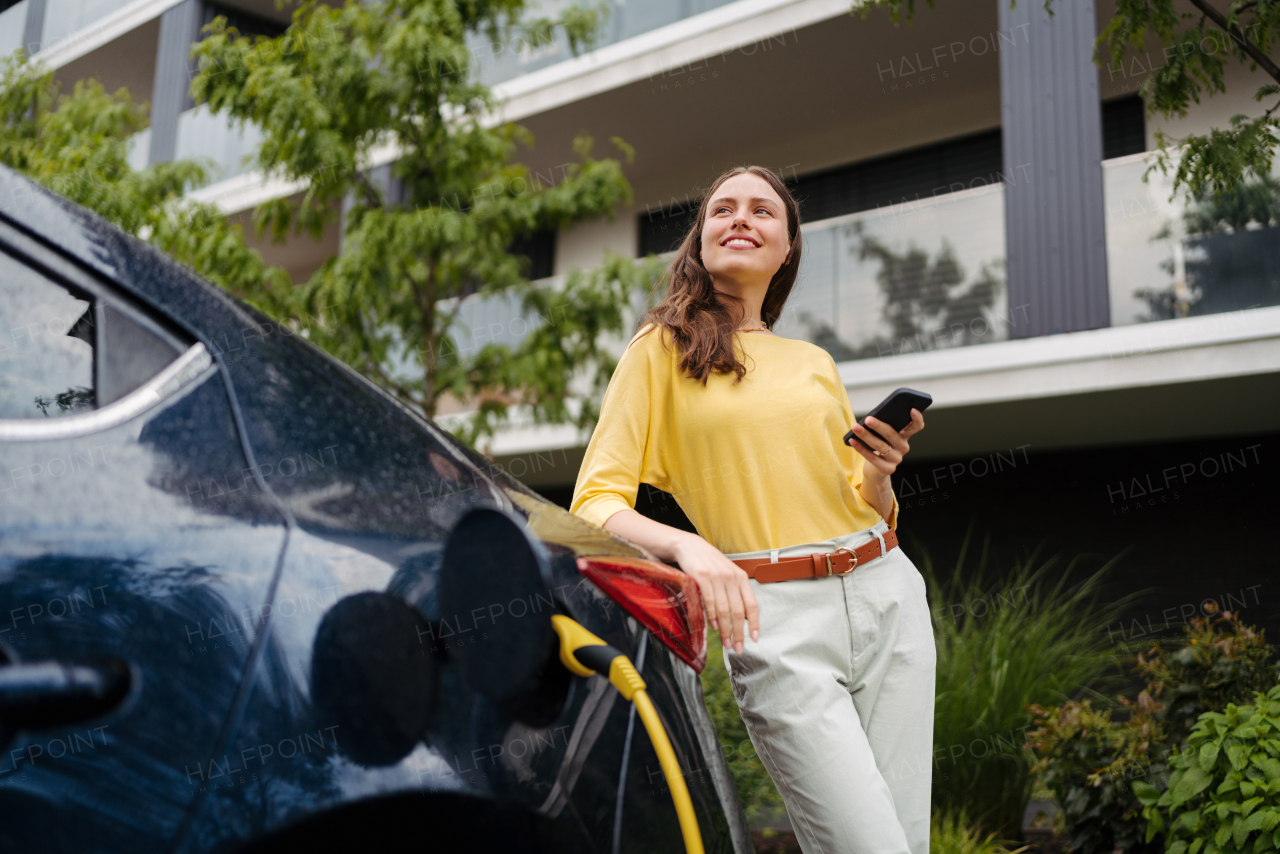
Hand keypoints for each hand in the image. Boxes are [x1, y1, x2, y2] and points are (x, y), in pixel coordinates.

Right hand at [672, 534, 759, 653]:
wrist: (690, 547)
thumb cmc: (710, 563)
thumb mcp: (727, 574)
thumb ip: (736, 592)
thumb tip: (742, 618)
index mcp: (741, 577)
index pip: (752, 604)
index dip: (754, 623)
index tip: (754, 638)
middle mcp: (732, 577)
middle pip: (738, 611)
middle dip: (738, 632)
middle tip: (737, 647)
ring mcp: (717, 577)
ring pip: (724, 609)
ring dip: (726, 629)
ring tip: (726, 641)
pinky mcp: (702, 577)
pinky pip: (710, 601)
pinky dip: (712, 616)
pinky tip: (714, 626)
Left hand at [849, 408, 925, 477]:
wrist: (875, 470)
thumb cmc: (879, 446)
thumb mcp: (883, 436)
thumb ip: (883, 426)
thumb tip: (871, 418)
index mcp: (905, 435)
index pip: (916, 427)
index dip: (917, 418)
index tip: (912, 409)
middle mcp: (903, 447)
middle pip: (892, 434)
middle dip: (878, 426)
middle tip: (868, 419)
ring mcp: (897, 459)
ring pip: (881, 446)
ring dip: (866, 435)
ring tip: (856, 428)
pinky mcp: (888, 469)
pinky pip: (873, 458)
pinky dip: (861, 448)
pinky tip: (853, 441)